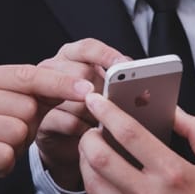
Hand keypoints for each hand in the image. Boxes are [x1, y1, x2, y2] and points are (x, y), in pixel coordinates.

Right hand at [0, 63, 93, 193]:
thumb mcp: (15, 107)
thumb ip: (42, 93)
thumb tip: (82, 84)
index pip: (26, 75)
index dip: (59, 83)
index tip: (87, 89)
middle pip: (26, 107)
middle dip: (27, 127)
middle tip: (6, 136)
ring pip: (18, 132)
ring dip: (16, 148)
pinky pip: (5, 156)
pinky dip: (4, 165)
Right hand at [35, 39, 126, 189]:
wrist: (69, 145)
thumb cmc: (92, 114)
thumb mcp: (109, 95)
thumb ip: (123, 88)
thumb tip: (151, 93)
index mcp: (74, 57)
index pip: (88, 48)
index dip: (107, 55)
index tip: (124, 65)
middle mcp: (56, 70)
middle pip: (79, 70)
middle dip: (101, 87)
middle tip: (116, 100)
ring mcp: (44, 94)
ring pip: (73, 97)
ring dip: (95, 112)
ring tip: (107, 121)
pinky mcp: (43, 120)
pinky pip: (66, 122)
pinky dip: (85, 130)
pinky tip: (94, 134)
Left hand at [78, 94, 194, 193]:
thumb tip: (172, 110)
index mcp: (174, 174)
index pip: (128, 133)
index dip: (106, 112)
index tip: (96, 101)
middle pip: (99, 158)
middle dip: (87, 137)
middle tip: (90, 131)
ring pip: (93, 186)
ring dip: (87, 165)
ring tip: (93, 156)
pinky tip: (112, 187)